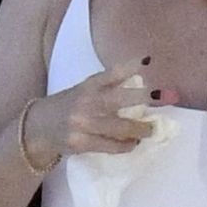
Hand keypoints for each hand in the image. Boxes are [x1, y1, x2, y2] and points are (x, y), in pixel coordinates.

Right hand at [24, 60, 178, 164]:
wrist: (40, 128)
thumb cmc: (69, 107)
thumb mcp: (84, 90)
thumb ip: (107, 87)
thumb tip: (141, 83)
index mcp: (88, 85)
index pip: (111, 73)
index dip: (130, 66)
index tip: (148, 60)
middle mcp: (86, 102)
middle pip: (120, 99)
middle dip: (146, 98)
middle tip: (165, 96)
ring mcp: (83, 123)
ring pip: (121, 127)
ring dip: (141, 129)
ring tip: (151, 129)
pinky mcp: (82, 143)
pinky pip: (112, 146)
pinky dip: (127, 145)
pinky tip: (133, 143)